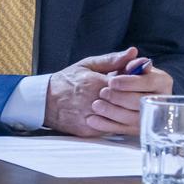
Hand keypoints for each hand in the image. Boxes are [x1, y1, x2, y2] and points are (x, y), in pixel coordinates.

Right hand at [46, 48, 169, 136]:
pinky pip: (110, 129)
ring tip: (129, 107)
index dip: (137, 85)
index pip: (130, 85)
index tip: (140, 84)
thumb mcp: (87, 65)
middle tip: (140, 97)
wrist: (43, 101)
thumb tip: (134, 53)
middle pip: (128, 104)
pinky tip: (115, 117)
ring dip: (127, 113)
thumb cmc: (66, 81)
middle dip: (135, 100)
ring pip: (121, 118)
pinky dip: (115, 123)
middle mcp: (95, 101)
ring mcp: (91, 117)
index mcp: (97, 83)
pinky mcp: (88, 130)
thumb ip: (113, 60)